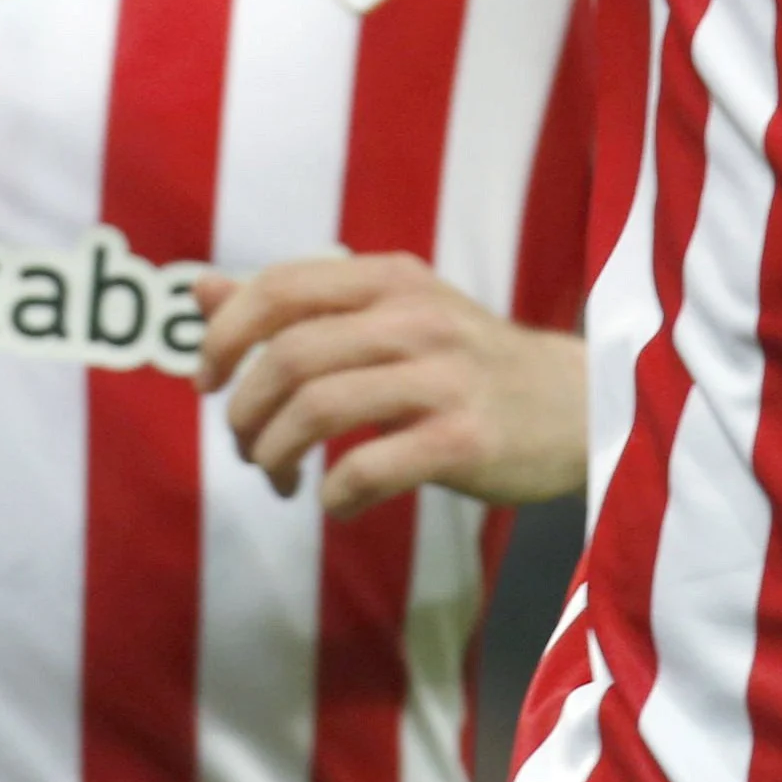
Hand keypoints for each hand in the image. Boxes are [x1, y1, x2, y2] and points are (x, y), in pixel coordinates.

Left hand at [194, 251, 586, 514]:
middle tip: (245, 446)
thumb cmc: (466, 362)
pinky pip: (369, 468)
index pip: (280, 288)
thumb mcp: (389, 313)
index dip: (226, 336)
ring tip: (277, 477)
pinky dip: (333, 494)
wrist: (580, 405)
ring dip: (275, 454)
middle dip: (245, 411)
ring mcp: (444, 378)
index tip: (207, 382)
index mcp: (390, 279)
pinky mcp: (465, 440)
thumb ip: (298, 304)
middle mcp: (416, 317)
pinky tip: (335, 503)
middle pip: (289, 356)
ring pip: (318, 408)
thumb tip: (200, 290)